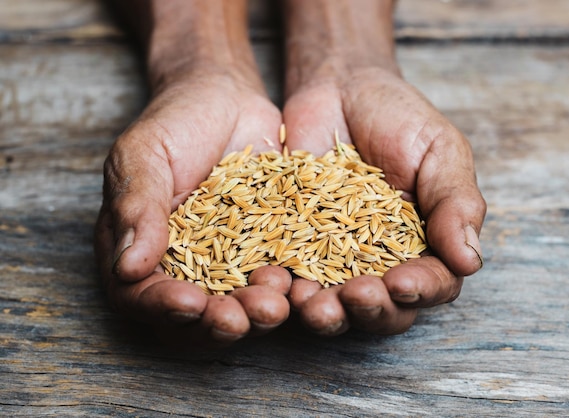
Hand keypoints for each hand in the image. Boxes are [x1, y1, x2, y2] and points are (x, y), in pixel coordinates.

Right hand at [95, 72, 291, 345]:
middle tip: (238, 320)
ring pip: (240, 303)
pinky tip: (302, 282)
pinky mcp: (269, 248)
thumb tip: (126, 268)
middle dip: (216, 324)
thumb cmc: (174, 122)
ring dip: (256, 312)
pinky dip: (290, 285)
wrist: (226, 97)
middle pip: (194, 315)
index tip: (189, 304)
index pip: (141, 296)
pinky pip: (279, 274)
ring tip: (275, 301)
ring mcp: (230, 260)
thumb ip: (136, 208)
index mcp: (141, 249)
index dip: (163, 307)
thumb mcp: (144, 155)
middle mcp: (185, 265)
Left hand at [280, 0, 485, 335]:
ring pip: (336, 303)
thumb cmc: (399, 117)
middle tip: (356, 296)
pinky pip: (291, 274)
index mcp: (426, 244)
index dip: (420, 290)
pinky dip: (286, 284)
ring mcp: (335, 257)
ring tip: (312, 303)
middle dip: (371, 310)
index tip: (401, 282)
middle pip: (384, 309)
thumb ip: (456, 203)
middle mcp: (382, 261)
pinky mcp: (294, 244)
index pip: (433, 284)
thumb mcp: (439, 151)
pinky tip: (279, 282)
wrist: (339, 87)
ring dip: (327, 312)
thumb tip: (470, 262)